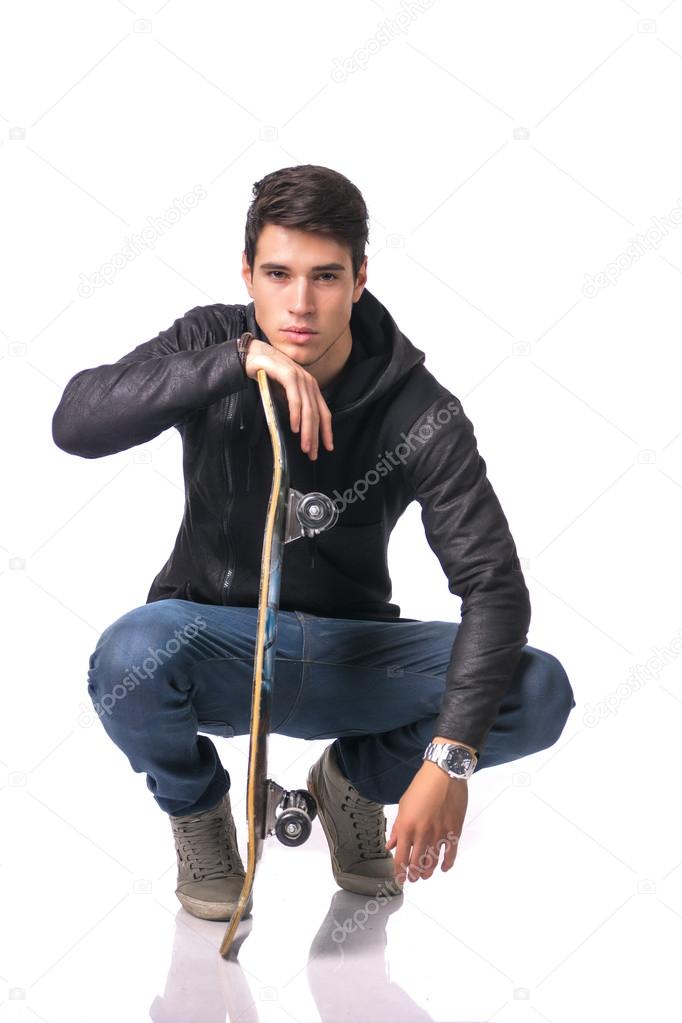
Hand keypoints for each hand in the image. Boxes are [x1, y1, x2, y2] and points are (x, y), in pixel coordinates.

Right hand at [244, 338, 332, 460]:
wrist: (251, 355)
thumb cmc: (267, 375)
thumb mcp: (283, 394)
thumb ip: (292, 406)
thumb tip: (298, 428)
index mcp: (310, 387)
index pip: (323, 412)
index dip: (326, 431)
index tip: (327, 447)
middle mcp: (308, 382)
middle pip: (316, 413)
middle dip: (316, 436)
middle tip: (312, 453)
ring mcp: (299, 377)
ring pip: (308, 408)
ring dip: (307, 430)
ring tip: (305, 446)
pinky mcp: (287, 374)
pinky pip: (295, 398)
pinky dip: (296, 414)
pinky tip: (295, 427)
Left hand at [386, 761, 467, 883]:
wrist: (444, 773)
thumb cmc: (421, 786)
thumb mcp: (403, 805)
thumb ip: (398, 829)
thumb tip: (391, 846)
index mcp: (407, 827)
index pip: (401, 858)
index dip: (399, 873)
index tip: (399, 880)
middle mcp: (422, 834)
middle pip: (417, 864)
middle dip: (413, 875)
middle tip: (413, 878)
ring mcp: (440, 834)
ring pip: (433, 862)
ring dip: (428, 872)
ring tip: (424, 875)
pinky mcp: (454, 831)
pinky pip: (451, 853)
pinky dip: (447, 864)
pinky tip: (443, 868)